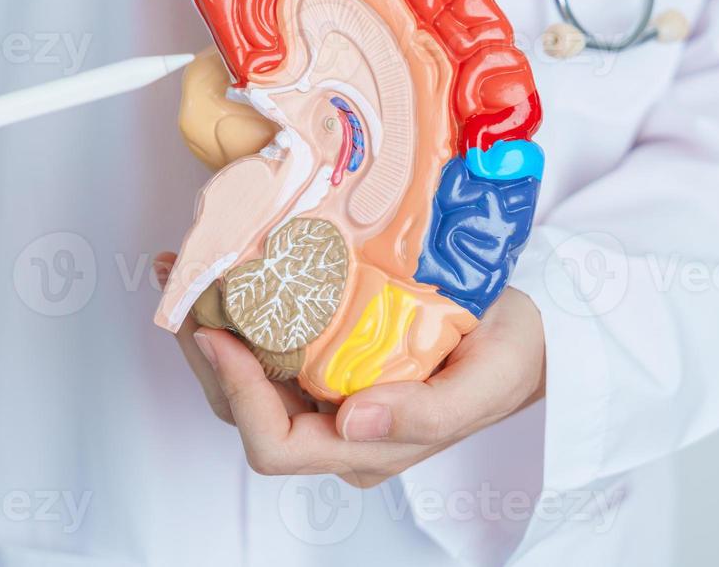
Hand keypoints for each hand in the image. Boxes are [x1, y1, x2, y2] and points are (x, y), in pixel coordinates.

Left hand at [155, 253, 545, 487]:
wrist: (536, 325)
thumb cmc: (517, 355)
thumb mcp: (487, 382)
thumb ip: (426, 415)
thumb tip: (352, 422)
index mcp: (368, 448)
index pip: (276, 446)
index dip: (238, 395)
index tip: (219, 334)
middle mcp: (337, 427)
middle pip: (242, 410)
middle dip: (203, 354)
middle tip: (182, 289)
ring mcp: (327, 391)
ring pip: (242, 376)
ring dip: (207, 326)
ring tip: (183, 271)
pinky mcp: (326, 353)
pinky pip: (265, 342)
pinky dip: (233, 309)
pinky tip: (217, 271)